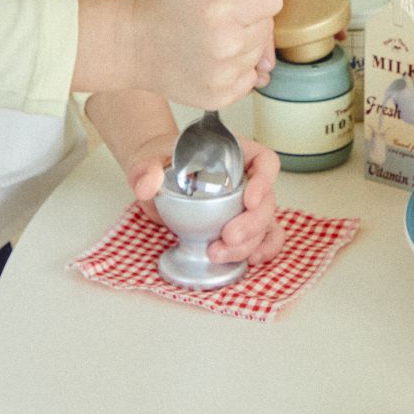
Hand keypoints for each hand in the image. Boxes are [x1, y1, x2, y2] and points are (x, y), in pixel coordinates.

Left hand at [127, 133, 282, 267]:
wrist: (155, 181)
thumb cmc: (160, 164)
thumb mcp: (148, 161)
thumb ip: (146, 170)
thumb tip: (147, 186)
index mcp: (234, 153)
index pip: (264, 160)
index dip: (265, 180)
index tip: (249, 199)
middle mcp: (246, 178)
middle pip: (267, 199)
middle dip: (252, 223)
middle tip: (228, 237)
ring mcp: (245, 203)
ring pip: (264, 223)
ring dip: (249, 243)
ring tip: (219, 253)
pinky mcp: (239, 224)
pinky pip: (262, 238)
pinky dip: (261, 250)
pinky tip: (250, 260)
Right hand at [129, 0, 281, 107]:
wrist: (131, 43)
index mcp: (222, 7)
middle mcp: (226, 44)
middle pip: (266, 27)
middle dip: (249, 18)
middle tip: (222, 15)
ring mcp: (223, 75)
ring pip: (256, 54)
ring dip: (242, 43)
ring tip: (213, 36)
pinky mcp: (219, 96)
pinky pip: (247, 78)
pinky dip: (234, 68)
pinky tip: (212, 57)